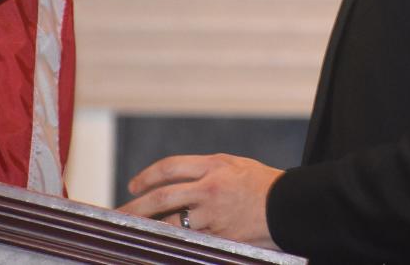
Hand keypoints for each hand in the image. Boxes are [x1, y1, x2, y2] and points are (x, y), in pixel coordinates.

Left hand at [118, 153, 283, 248]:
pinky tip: (167, 242)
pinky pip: (190, 239)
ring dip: (153, 228)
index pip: (170, 167)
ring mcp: (213, 215)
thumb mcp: (234, 165)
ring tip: (139, 231)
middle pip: (162, 197)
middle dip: (136, 207)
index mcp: (214, 166)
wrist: (290, 207)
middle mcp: (210, 189)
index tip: (133, 185)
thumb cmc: (262, 184)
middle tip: (119, 213)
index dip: (147, 176)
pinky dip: (176, 240)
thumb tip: (172, 180)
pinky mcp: (219, 237)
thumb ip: (205, 170)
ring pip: (172, 223)